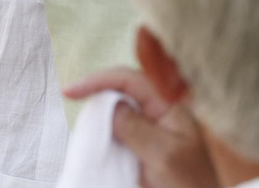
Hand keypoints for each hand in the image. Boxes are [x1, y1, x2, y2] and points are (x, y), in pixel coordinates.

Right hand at [66, 68, 217, 187]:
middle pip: (122, 89)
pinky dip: (103, 130)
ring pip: (118, 109)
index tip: (71, 91)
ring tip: (80, 118)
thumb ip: (136, 127)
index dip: (99, 80)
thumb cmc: (187, 183)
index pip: (131, 80)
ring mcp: (151, 128)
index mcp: (169, 106)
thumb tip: (110, 106)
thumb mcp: (163, 155)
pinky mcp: (142, 145)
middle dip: (97, 90)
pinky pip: (118, 129)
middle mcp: (158, 112)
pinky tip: (92, 135)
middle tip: (71, 98)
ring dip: (98, 111)